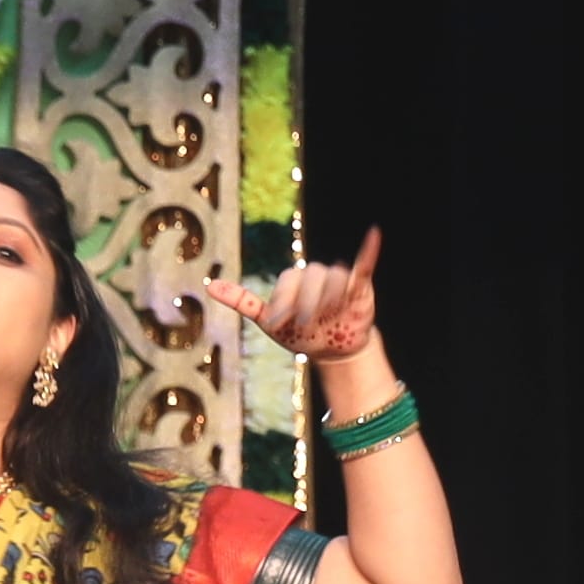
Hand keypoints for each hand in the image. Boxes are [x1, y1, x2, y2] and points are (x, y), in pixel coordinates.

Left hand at [222, 225, 387, 363]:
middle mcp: (314, 275)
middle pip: (310, 275)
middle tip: (304, 324)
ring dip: (330, 298)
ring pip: (334, 277)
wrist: (332, 350)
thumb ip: (243, 301)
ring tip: (329, 317)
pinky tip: (374, 233)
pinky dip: (370, 249)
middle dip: (306, 302)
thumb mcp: (268, 322)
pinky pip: (365, 263)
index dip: (283, 301)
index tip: (279, 324)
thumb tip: (209, 286)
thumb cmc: (299, 335)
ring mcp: (337, 279)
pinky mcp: (359, 285)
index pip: (287, 280)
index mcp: (293, 281)